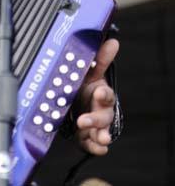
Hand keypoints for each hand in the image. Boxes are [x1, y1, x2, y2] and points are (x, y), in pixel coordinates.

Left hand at [73, 38, 118, 154]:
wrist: (76, 102)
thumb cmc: (85, 86)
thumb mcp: (89, 73)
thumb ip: (99, 59)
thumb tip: (112, 41)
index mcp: (100, 94)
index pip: (106, 94)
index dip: (103, 94)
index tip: (98, 92)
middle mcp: (100, 110)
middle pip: (103, 116)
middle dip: (96, 119)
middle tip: (84, 120)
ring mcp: (94, 124)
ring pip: (101, 132)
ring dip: (100, 136)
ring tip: (98, 139)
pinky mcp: (87, 136)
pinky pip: (92, 144)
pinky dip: (96, 147)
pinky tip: (97, 148)